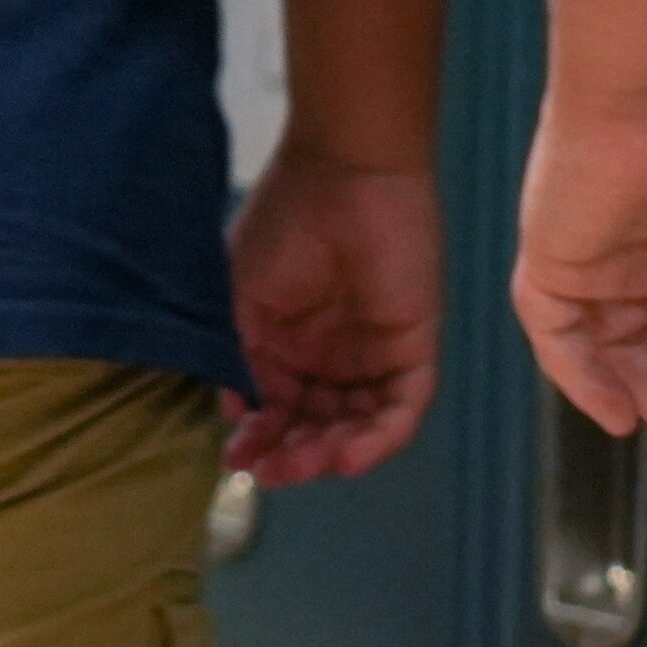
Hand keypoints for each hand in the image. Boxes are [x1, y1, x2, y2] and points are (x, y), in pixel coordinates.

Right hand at [221, 153, 443, 487]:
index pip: (277, 410)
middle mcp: (332, 357)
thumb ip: (237, 359)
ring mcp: (373, 354)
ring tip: (303, 466)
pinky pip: (401, 408)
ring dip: (330, 454)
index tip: (236, 461)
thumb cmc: (282, 224)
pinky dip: (378, 439)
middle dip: (293, 456)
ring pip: (357, 426)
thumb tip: (233, 413)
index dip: (259, 441)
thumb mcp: (238, 300)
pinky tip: (347, 456)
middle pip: (317, 426)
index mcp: (288, 345)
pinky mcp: (413, 347)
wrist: (341, 173)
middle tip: (269, 474)